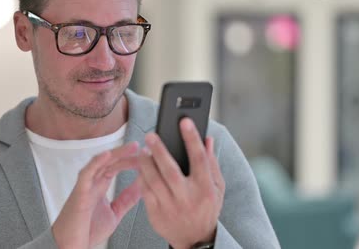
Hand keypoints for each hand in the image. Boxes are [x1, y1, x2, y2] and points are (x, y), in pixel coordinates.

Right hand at [52, 142, 140, 248]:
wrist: (71, 246)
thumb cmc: (87, 231)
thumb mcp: (114, 213)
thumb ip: (126, 199)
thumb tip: (141, 187)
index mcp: (100, 187)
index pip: (116, 166)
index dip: (130, 160)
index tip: (144, 157)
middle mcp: (92, 183)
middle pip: (110, 162)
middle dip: (126, 154)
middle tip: (141, 149)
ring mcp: (85, 186)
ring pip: (100, 163)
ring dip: (115, 154)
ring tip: (130, 148)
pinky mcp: (79, 193)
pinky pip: (86, 174)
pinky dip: (95, 163)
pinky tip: (106, 155)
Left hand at [137, 118, 224, 248]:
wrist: (195, 240)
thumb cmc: (207, 208)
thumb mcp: (217, 188)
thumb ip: (212, 163)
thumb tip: (208, 138)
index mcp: (205, 189)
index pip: (199, 159)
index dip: (192, 138)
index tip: (185, 121)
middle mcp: (187, 198)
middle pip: (170, 170)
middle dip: (159, 150)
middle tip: (151, 134)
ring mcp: (170, 207)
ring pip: (153, 180)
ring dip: (146, 162)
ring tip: (143, 150)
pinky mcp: (156, 214)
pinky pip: (145, 192)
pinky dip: (142, 177)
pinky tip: (141, 167)